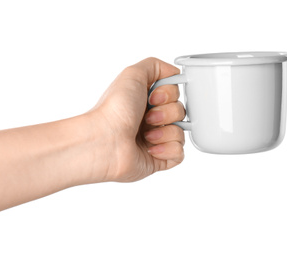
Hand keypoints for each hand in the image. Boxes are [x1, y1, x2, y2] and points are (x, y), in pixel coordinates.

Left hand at [91, 57, 185, 181]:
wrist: (105, 141)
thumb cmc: (114, 111)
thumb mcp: (132, 75)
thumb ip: (155, 66)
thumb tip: (173, 72)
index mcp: (144, 101)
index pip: (174, 94)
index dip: (168, 94)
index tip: (153, 97)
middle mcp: (149, 120)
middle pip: (180, 111)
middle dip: (166, 112)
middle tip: (147, 117)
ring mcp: (154, 140)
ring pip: (181, 131)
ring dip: (165, 130)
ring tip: (145, 134)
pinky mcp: (158, 159)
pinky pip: (179, 152)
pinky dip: (167, 149)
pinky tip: (150, 148)